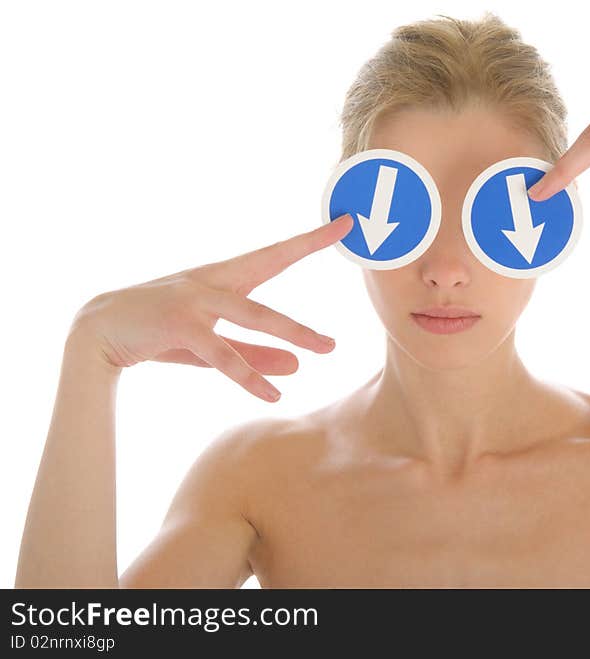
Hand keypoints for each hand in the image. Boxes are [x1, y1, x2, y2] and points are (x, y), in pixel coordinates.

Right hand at [70, 214, 354, 401]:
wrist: (98, 333)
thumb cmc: (160, 332)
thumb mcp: (212, 345)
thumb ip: (255, 354)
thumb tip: (298, 368)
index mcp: (222, 277)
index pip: (274, 254)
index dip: (309, 239)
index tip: (345, 222)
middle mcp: (212, 280)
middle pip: (271, 268)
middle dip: (309, 250)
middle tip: (349, 241)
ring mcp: (195, 299)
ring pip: (255, 314)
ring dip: (294, 331)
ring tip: (327, 349)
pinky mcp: (179, 325)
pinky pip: (222, 353)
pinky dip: (248, 375)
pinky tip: (272, 394)